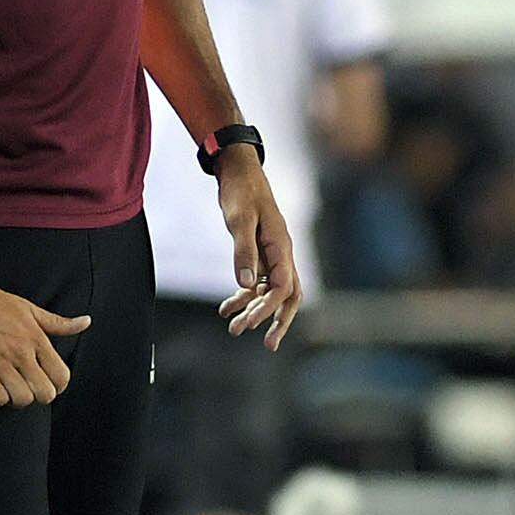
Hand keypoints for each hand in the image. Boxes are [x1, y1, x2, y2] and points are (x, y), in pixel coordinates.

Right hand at [0, 270, 90, 407]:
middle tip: (25, 387)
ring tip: (7, 388)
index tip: (46, 383)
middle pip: (45, 394)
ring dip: (16, 399)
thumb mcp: (29, 308)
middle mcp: (20, 352)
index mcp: (36, 338)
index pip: (62, 376)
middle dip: (37, 396)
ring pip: (22, 399)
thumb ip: (58, 322)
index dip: (57, 386)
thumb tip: (86, 322)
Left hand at [216, 152, 302, 349]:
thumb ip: (243, 251)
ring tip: (235, 330)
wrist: (237, 169)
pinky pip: (256, 282)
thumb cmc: (240, 191)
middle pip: (289, 296)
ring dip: (256, 312)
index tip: (250, 322)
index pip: (283, 286)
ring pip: (271, 292)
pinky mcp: (259, 253)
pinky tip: (225, 309)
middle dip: (278, 321)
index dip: (268, 307)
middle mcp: (281, 253)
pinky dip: (243, 297)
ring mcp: (271, 254)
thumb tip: (246, 285)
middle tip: (267, 345)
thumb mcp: (239, 220)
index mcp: (282, 245)